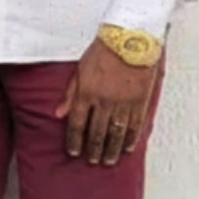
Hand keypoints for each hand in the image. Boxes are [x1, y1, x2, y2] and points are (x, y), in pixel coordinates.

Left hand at [54, 37, 159, 166]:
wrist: (130, 37)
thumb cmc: (103, 49)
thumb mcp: (81, 68)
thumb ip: (70, 93)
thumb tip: (58, 113)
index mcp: (87, 93)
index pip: (77, 124)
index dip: (74, 141)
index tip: (74, 151)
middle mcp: (104, 102)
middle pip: (96, 133)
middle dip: (93, 150)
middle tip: (91, 160)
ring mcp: (123, 103)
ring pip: (115, 134)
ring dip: (111, 150)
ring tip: (108, 160)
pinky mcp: (139, 102)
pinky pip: (134, 127)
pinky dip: (130, 139)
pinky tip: (127, 148)